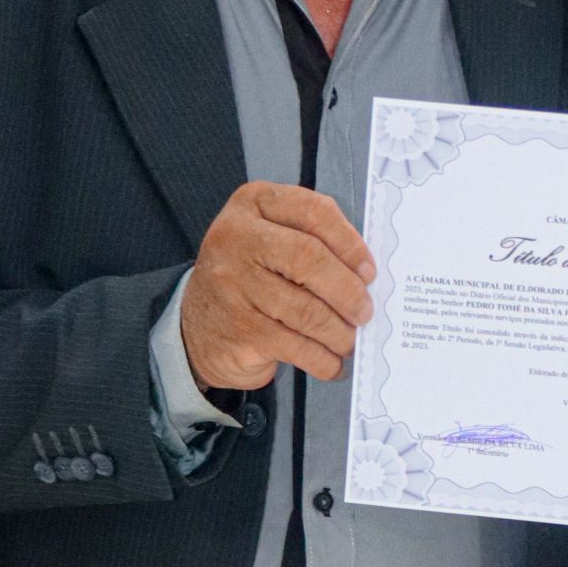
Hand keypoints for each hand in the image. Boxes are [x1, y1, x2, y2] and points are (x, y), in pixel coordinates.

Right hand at [180, 183, 375, 391]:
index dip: (349, 243)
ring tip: (349, 340)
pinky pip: (295, 346)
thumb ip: (313, 241)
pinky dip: (322, 359)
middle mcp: (236, 238)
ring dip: (338, 332)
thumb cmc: (250, 278)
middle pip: (309, 258)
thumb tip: (365, 275)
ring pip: (305, 309)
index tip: (369, 270)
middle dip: (348, 290)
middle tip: (365, 311)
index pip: (313, 211)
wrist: (199, 326)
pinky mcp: (237, 329)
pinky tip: (331, 362)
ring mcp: (232, 284)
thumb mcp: (272, 240)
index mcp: (253, 204)